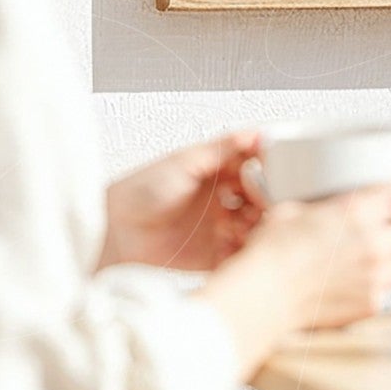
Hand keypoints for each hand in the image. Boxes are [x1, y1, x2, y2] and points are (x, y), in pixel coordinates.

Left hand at [100, 132, 264, 272]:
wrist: (115, 232)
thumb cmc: (141, 191)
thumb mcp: (183, 161)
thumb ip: (222, 148)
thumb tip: (255, 133)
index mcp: (215, 172)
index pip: (253, 167)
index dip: (266, 171)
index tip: (276, 174)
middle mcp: (220, 199)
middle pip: (258, 198)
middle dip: (266, 200)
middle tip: (268, 203)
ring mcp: (218, 228)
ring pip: (254, 226)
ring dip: (260, 226)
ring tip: (254, 225)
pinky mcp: (213, 256)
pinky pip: (240, 255)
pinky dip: (249, 252)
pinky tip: (248, 247)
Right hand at [247, 170, 390, 329]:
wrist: (265, 295)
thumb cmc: (273, 252)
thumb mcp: (295, 207)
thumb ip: (323, 204)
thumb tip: (322, 201)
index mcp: (361, 211)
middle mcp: (376, 244)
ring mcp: (376, 277)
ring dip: (390, 255)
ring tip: (363, 253)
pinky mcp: (370, 304)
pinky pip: (384, 289)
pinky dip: (373, 282)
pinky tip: (351, 278)